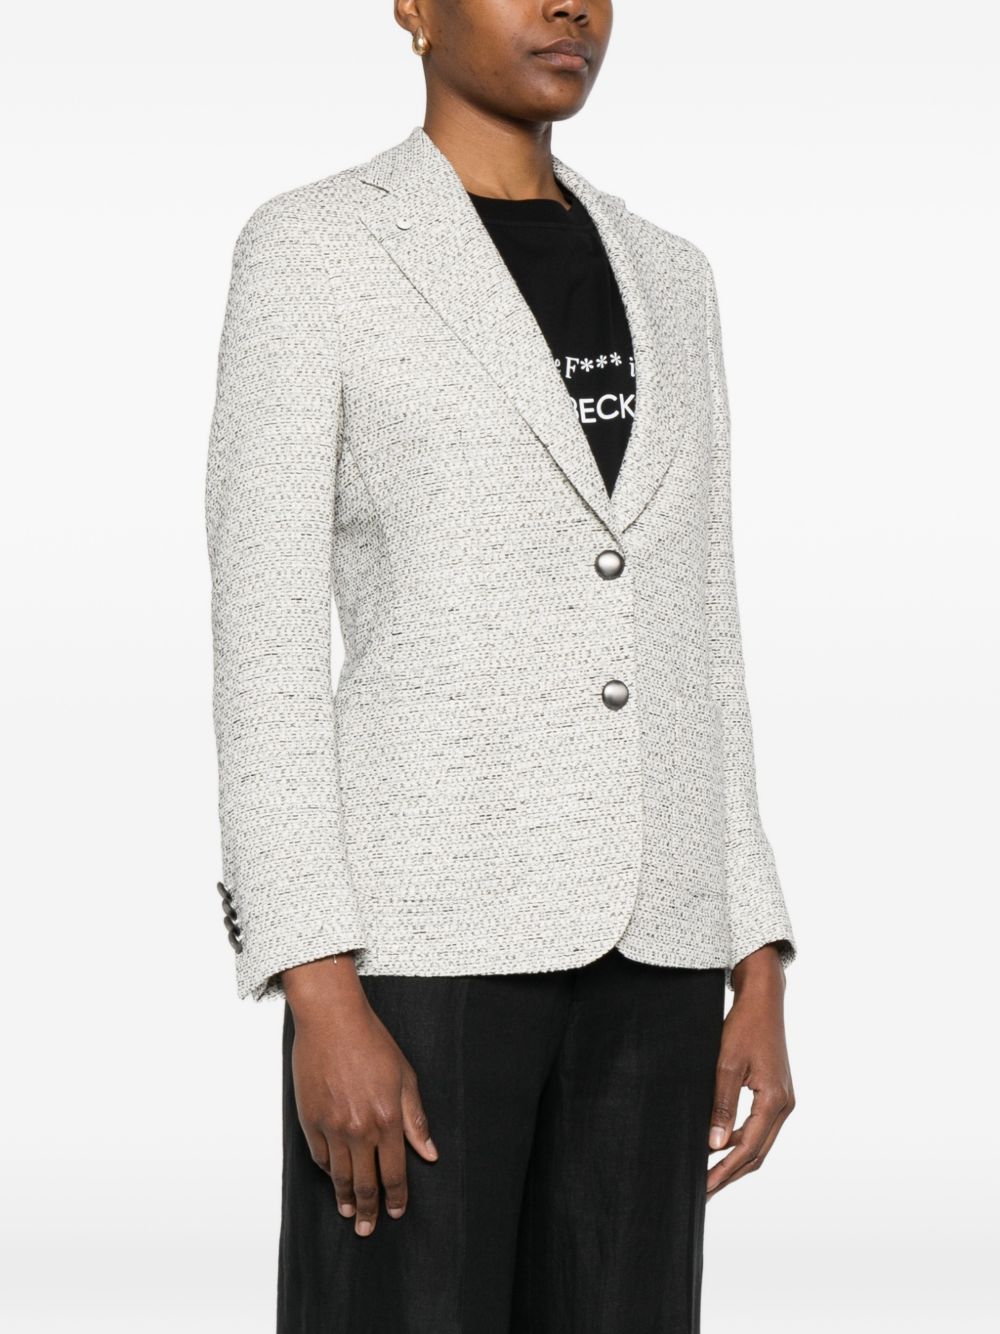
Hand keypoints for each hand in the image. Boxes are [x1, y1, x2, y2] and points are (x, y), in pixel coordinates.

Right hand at [282, 955, 438, 1235]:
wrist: (332, 1020)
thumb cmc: (372, 1043)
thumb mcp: (405, 1077)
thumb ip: (416, 1120)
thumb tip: (430, 1154)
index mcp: (387, 1119)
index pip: (395, 1172)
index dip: (397, 1197)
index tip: (397, 1212)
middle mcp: (360, 1129)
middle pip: (365, 1182)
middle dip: (369, 1210)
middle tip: (368, 1228)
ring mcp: (332, 1126)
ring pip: (340, 1176)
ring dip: (345, 1198)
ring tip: (348, 1213)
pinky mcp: (310, 1119)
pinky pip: (320, 1157)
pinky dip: (328, 1172)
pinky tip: (333, 1179)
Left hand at [706, 944, 794, 1198]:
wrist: (763, 1000)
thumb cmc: (744, 1026)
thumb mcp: (727, 1064)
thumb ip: (721, 1105)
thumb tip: (714, 1144)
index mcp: (775, 1101)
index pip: (748, 1148)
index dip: (725, 1171)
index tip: (705, 1187)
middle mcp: (784, 1105)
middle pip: (757, 1152)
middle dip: (730, 1173)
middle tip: (704, 1191)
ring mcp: (782, 1100)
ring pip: (758, 1142)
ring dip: (735, 1159)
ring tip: (709, 1173)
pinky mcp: (776, 1094)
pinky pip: (758, 1127)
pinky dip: (740, 1139)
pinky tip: (719, 1144)